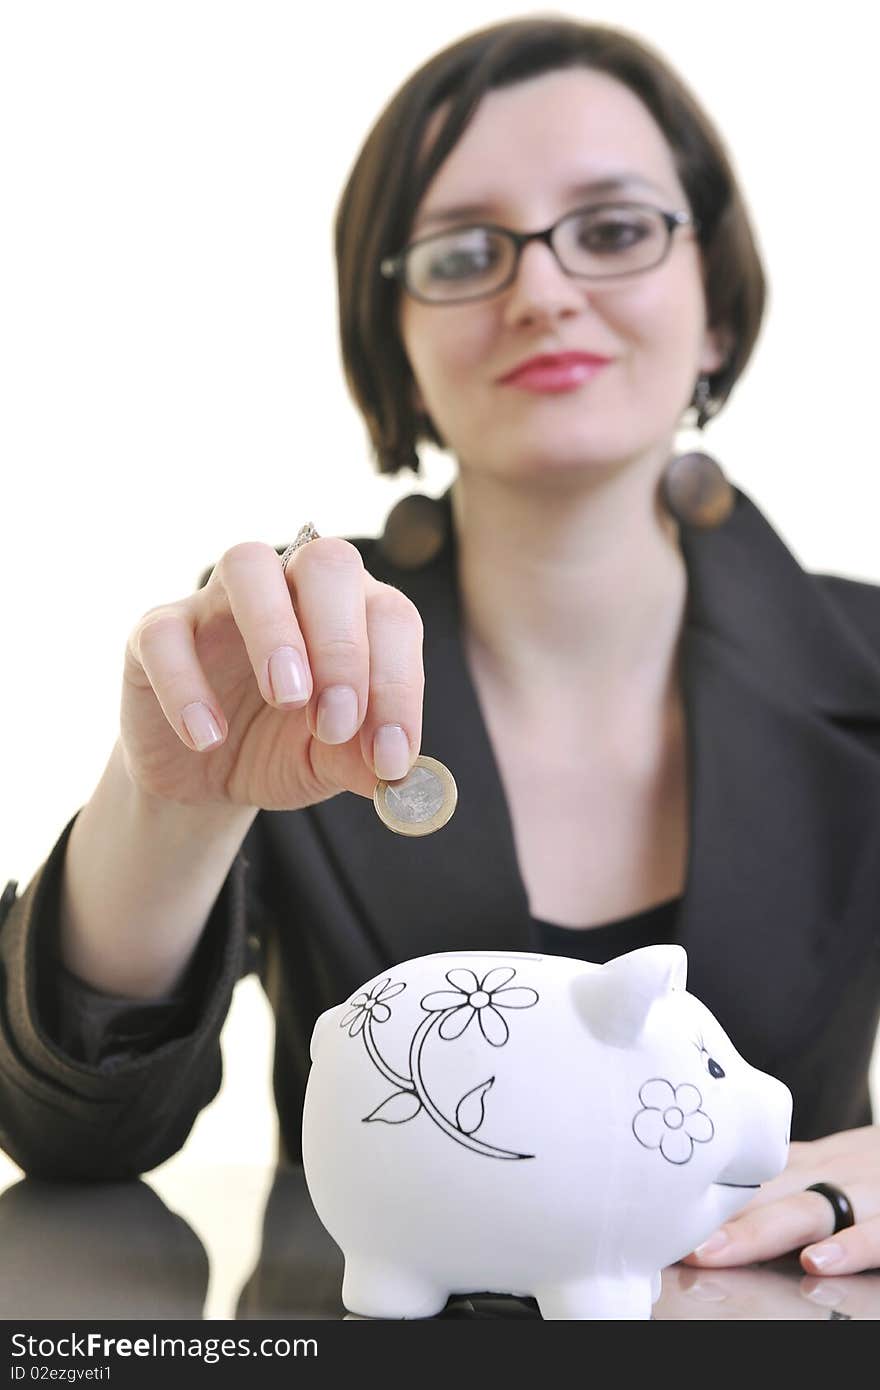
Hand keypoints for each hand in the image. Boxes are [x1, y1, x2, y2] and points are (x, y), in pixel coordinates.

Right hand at [120, 537, 423, 811]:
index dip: (397, 684)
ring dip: (274, 629)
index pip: (390, 617)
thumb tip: (395, 774)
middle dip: (342, 643)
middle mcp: (291, 587)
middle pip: (328, 562)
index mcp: (351, 611)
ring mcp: (220, 600)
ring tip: (286, 699)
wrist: (206, 777)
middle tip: (335, 720)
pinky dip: (187, 685)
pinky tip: (209, 738)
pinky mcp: (158, 630)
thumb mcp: (329, 764)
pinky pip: (166, 634)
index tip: (389, 755)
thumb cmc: (282, 748)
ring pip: (248, 564)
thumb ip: (362, 761)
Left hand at [680, 1125, 879, 1274]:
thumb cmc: (875, 1164)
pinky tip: (820, 1263)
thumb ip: (781, 1175)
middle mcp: (829, 1171)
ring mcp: (866, 1192)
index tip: (658, 1218)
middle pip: (764, 1191)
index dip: (703, 1196)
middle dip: (715, 1217)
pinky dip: (851, 1247)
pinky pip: (879, 1233)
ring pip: (809, 1209)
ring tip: (716, 1252)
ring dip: (759, 1232)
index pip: (748, 1176)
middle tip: (671, 1240)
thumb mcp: (826, 1161)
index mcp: (806, 1162)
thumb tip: (715, 1192)